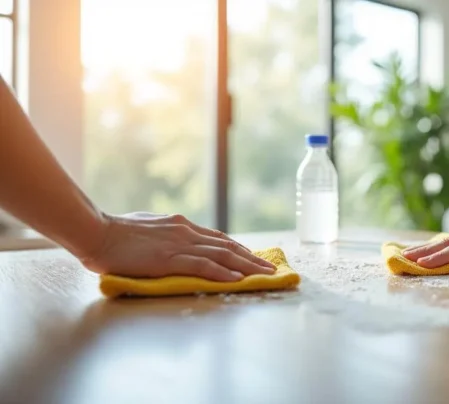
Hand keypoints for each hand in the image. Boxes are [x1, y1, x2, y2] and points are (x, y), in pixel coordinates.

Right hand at [79, 212, 274, 280]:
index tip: (252, 256)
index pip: (217, 237)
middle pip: (227, 246)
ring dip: (246, 266)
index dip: (237, 249)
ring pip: (222, 255)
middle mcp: (185, 231)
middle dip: (251, 258)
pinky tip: (237, 280)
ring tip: (265, 275)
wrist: (96, 232)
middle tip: (271, 268)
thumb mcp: (148, 228)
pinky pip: (203, 266)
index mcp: (180, 225)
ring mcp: (179, 245)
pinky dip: (223, 273)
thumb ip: (164, 235)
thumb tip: (169, 242)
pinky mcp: (170, 259)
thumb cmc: (114, 232)